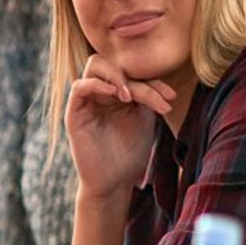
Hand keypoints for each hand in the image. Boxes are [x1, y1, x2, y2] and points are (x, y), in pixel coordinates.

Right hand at [64, 52, 172, 201]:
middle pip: (113, 64)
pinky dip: (98, 85)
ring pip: (95, 66)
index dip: (153, 80)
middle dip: (136, 78)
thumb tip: (155, 77)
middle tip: (154, 99)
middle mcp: (99, 92)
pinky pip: (79, 87)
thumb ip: (146, 95)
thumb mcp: (144, 117)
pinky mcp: (74, 113)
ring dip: (117, 77)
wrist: (115, 181)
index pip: (132, 73)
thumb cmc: (130, 152)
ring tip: (131, 98)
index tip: (171, 97)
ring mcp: (85, 101)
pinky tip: (117, 95)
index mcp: (116, 93)